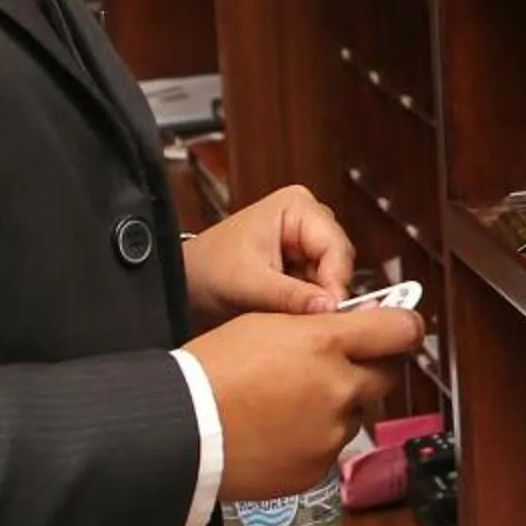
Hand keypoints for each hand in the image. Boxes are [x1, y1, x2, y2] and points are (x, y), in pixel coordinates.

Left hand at [181, 184, 355, 329]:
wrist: (186, 282)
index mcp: (295, 205)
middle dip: (325, 291)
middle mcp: (307, 216)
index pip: (335, 245)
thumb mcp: (249, 284)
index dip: (335, 281)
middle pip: (338, 260)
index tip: (331, 312)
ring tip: (292, 314)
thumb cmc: (207, 270)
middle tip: (313, 320)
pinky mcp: (302, 259)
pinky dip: (309, 301)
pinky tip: (290, 311)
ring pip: (332, 275)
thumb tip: (330, 307)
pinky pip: (321, 284)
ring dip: (317, 298)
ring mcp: (306, 237)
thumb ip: (291, 295)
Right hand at [187, 307, 423, 501]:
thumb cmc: (214, 367)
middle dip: (370, 366)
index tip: (402, 327)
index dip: (405, 326)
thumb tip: (358, 322)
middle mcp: (340, 389)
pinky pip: (330, 448)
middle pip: (387, 374)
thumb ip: (320, 324)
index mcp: (328, 343)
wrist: (181, 430)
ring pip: (355, 413)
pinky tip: (278, 433)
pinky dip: (314, 438)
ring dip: (337, 405)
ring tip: (288, 404)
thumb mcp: (267, 323)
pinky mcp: (317, 469)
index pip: (401, 330)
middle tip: (338, 365)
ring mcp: (331, 434)